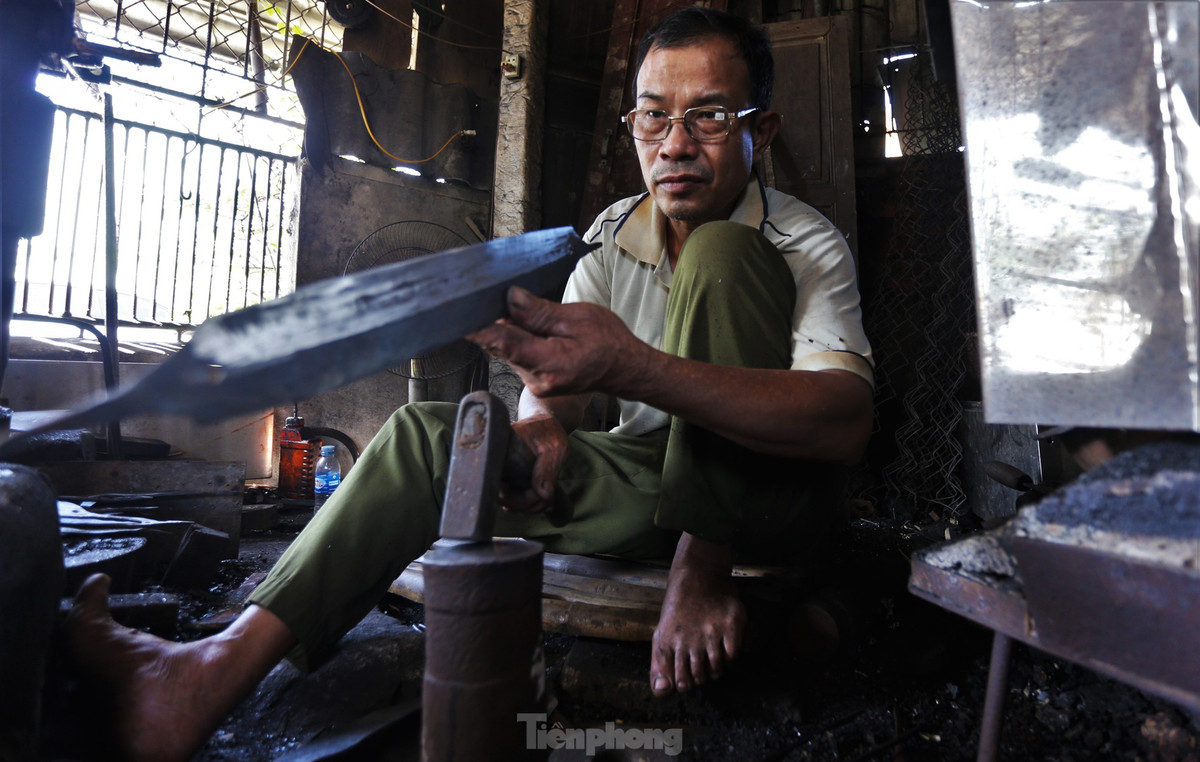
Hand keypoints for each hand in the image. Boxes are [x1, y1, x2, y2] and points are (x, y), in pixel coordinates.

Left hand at [469, 287, 647, 398]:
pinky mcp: (533, 380)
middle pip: (502, 345)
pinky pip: (516, 354)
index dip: (480, 328)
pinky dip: (517, 337)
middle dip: (496, 320)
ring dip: (508, 328)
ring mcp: (534, 383)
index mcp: (550, 364)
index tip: (458, 314)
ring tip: (521, 309)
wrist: (624, 369)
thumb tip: (510, 297)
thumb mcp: (577, 318)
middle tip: (490, 294)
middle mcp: (537, 380)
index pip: (505, 344)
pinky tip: (528, 325)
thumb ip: (540, 312)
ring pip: (507, 349)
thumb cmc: (608, 343)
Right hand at [499, 414, 568, 513]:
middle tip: (548, 501)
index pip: (499, 485)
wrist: (543, 423)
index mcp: (501, 450)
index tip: (539, 496)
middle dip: (528, 504)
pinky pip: (514, 497)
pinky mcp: (507, 478)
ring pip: (509, 501)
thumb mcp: (555, 448)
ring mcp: (501, 472)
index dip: (518, 498)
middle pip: (504, 497)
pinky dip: (529, 503)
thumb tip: (544, 495)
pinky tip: (544, 500)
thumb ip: (548, 469)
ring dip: (530, 506)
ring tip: (549, 500)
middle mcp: (496, 462)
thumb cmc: (548, 431)